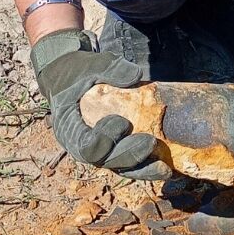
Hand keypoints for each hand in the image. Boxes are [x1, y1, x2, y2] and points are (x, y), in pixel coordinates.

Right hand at [31, 29, 168, 179]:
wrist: (68, 77)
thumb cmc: (77, 71)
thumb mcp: (89, 65)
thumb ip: (110, 69)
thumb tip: (137, 75)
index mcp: (69, 128)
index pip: (87, 146)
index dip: (106, 139)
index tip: (122, 122)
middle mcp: (81, 147)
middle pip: (106, 161)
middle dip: (130, 155)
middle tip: (151, 143)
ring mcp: (97, 151)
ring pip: (120, 168)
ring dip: (143, 169)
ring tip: (165, 169)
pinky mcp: (111, 150)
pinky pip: (127, 163)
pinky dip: (145, 165)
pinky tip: (165, 166)